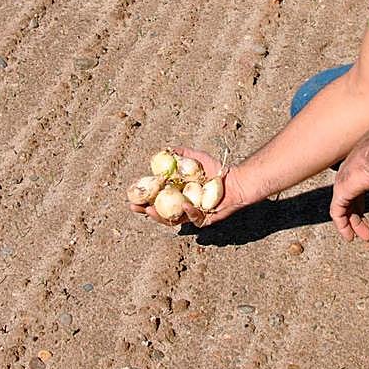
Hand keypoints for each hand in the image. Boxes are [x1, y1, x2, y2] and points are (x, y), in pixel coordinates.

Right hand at [127, 146, 251, 228]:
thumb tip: (165, 149)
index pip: (157, 198)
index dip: (143, 197)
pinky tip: (183, 205)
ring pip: (173, 220)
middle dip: (145, 211)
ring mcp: (193, 214)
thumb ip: (183, 154)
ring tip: (150, 210)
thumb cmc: (217, 170)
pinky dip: (188, 212)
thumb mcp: (198, 158)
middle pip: (160, 212)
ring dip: (160, 217)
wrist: (236, 180)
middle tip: (134, 207)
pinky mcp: (205, 220)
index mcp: (178, 194)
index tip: (131, 194)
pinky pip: (194, 218)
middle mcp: (183, 206)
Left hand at [331, 124, 368, 241]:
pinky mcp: (340, 191)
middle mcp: (349, 172)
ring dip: (353, 223)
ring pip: (343, 207)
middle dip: (358, 216)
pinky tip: (349, 236)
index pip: (358, 186)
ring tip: (364, 237)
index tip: (367, 215)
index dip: (362, 202)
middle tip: (367, 233)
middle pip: (351, 198)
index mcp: (361, 166)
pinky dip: (342, 225)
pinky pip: (337, 212)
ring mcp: (343, 181)